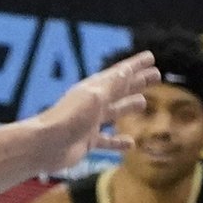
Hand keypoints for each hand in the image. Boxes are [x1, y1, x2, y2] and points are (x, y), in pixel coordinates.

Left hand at [31, 49, 157, 168]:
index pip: (119, 73)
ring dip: (128, 106)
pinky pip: (107, 141)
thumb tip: (127, 70)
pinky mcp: (87, 142)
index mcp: (94, 88)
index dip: (135, 65)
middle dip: (137, 82)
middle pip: (120, 89)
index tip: (151, 57)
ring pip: (114, 112)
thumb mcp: (95, 97)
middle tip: (156, 75)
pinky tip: (131, 144)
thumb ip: (112, 85)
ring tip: (144, 103)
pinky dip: (118, 142)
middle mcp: (93, 103)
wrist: (46, 145)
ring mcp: (90, 123)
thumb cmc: (69, 118)